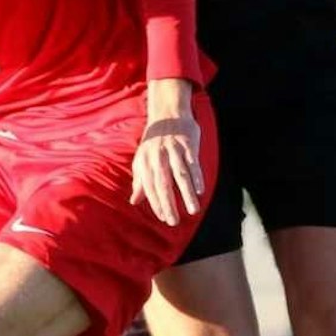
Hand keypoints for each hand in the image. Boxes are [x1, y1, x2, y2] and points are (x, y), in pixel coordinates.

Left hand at [130, 105, 204, 226]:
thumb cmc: (154, 142)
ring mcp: (173, 150)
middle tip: (174, 222)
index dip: (156, 203)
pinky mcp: (187, 144)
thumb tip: (134, 201)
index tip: (163, 218)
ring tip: (193, 211)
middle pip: (163, 185)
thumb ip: (140, 182)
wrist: (168, 114)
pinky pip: (193, 163)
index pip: (150, 188)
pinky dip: (197, 177)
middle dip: (168, 204)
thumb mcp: (142, 160)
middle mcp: (157, 157)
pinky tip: (200, 191)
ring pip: (180, 176)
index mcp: (145, 162)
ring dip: (186, 194)